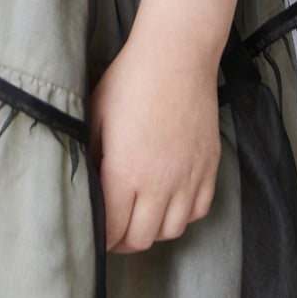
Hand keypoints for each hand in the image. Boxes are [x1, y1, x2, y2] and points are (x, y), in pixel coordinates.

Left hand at [87, 25, 221, 251]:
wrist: (176, 56)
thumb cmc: (130, 81)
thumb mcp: (95, 117)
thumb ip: (91, 157)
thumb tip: (87, 187)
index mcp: (126, 172)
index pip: (112, 229)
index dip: (100, 240)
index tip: (94, 236)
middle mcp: (160, 182)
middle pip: (141, 238)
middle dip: (123, 241)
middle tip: (113, 232)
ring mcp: (189, 176)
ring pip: (172, 230)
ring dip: (154, 230)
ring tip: (141, 218)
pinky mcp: (209, 166)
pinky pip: (199, 210)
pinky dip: (183, 215)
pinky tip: (170, 202)